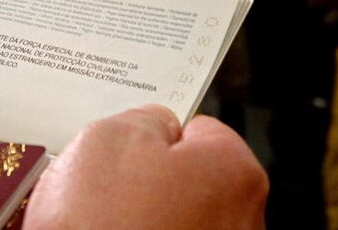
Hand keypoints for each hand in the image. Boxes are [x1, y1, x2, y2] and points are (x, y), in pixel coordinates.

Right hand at [23, 104, 267, 229]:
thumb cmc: (102, 229)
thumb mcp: (107, 139)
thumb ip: (142, 119)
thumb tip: (153, 125)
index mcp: (234, 171)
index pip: (197, 130)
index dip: (155, 135)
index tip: (130, 145)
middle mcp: (243, 222)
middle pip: (187, 181)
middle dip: (146, 182)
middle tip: (101, 189)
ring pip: (172, 221)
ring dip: (139, 221)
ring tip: (95, 225)